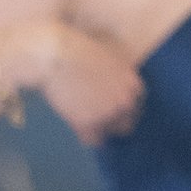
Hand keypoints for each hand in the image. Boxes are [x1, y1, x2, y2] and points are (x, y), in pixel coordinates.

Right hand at [27, 22, 144, 144]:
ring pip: (109, 133)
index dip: (122, 107)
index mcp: (133, 84)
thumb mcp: (111, 56)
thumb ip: (119, 74)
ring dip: (100, 129)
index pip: (135, 106)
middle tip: (99, 117)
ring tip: (86, 120)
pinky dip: (86, 136)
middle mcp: (125, 102)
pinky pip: (93, 141)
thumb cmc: (78, 48)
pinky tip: (78, 126)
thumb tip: (115, 85)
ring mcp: (108, 115)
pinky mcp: (88, 124)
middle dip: (114, 122)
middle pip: (126, 124)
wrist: (55, 56)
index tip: (112, 108)